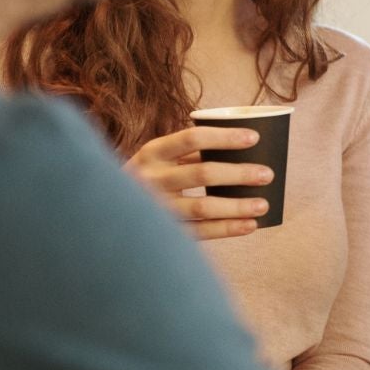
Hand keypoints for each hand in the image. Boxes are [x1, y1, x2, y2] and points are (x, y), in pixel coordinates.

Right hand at [125, 126, 272, 239]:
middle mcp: (150, 178)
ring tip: (263, 205)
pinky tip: (249, 226)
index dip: (225, 137)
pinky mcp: (160, 232)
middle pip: (203, 173)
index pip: (192, 138)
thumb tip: (245, 148)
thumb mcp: (160, 160)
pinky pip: (199, 232)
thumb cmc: (147, 179)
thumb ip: (190, 153)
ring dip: (237, 206)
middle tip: (267, 174)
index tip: (254, 138)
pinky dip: (226, 229)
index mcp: (152, 152)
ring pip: (203, 206)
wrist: (102, 213)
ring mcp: (154, 208)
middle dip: (239, 174)